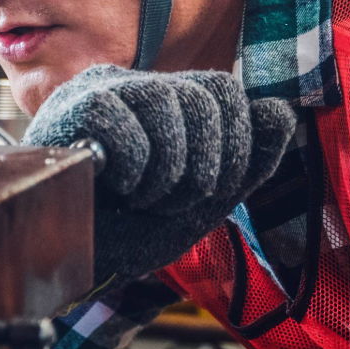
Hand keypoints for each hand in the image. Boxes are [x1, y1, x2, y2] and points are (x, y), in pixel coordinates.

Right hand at [23, 65, 295, 281]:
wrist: (70, 263)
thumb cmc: (125, 232)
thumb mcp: (199, 202)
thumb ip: (245, 161)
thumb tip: (281, 111)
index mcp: (162, 102)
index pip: (223, 90)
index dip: (237, 144)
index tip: (208, 189)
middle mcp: (131, 85)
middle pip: (206, 94)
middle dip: (206, 164)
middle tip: (170, 200)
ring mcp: (97, 92)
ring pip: (168, 100)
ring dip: (169, 169)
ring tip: (143, 197)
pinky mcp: (68, 110)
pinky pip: (121, 119)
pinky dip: (133, 165)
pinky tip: (116, 186)